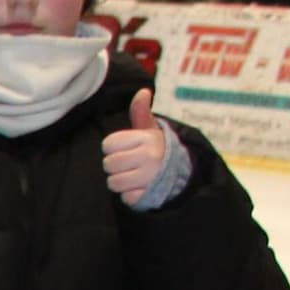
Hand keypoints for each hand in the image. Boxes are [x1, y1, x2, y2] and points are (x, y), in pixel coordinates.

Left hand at [103, 87, 177, 203]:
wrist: (181, 173)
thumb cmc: (157, 148)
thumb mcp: (150, 129)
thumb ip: (141, 112)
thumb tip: (143, 91)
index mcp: (146, 139)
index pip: (108, 144)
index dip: (113, 148)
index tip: (125, 149)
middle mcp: (149, 156)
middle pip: (108, 164)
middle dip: (115, 166)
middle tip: (129, 164)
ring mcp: (150, 177)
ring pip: (113, 183)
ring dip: (120, 182)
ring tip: (133, 176)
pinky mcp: (149, 195)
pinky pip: (125, 198)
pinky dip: (130, 195)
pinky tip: (140, 188)